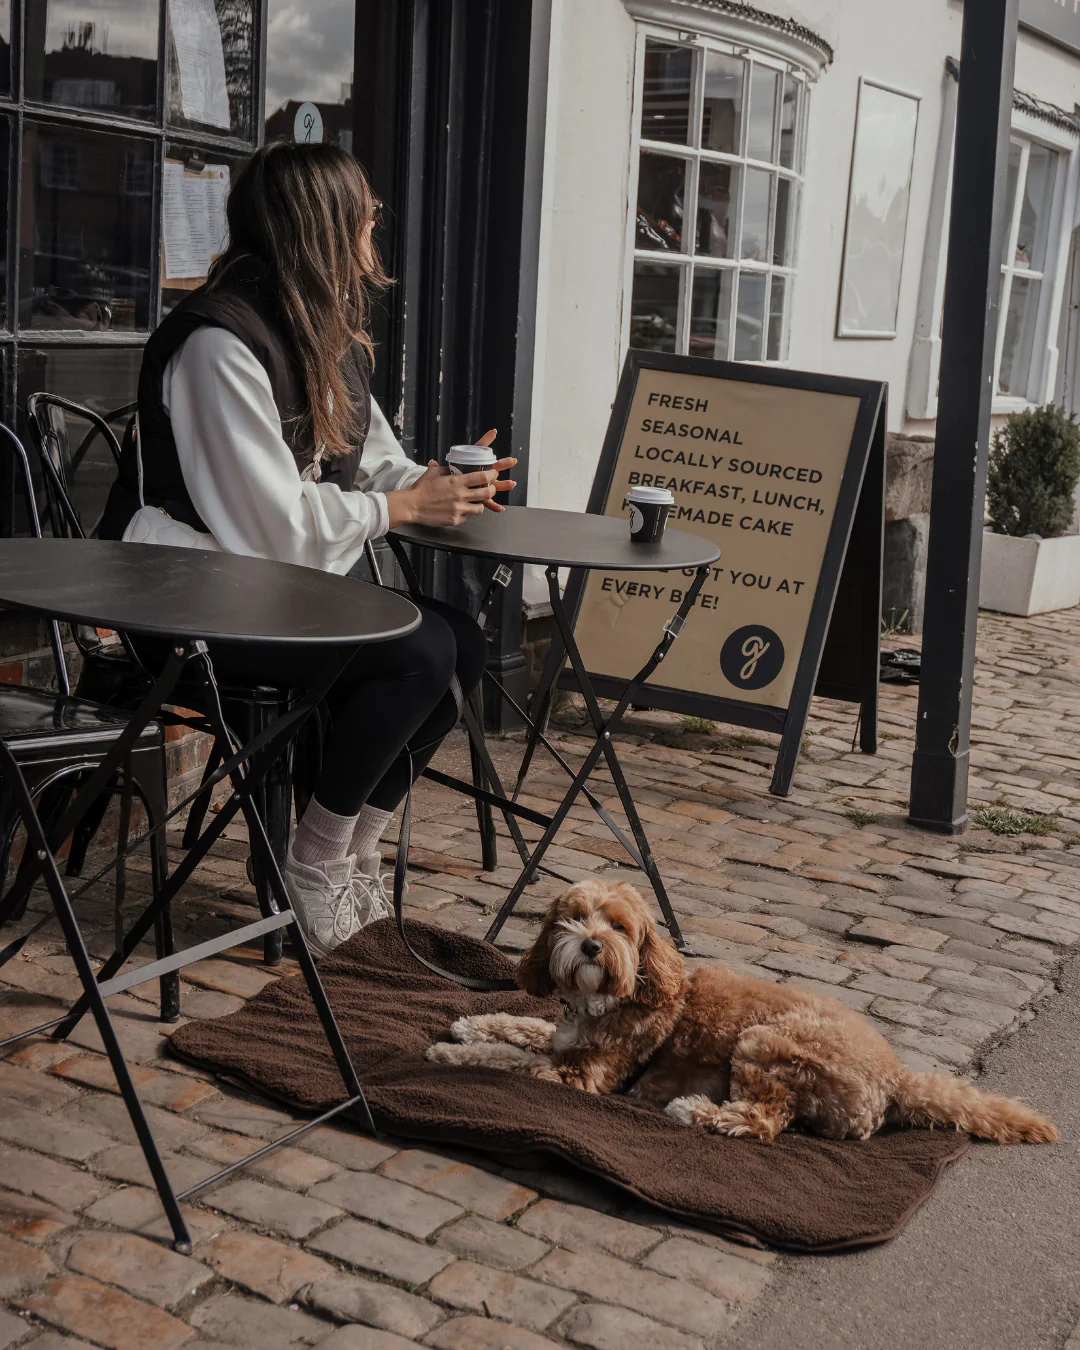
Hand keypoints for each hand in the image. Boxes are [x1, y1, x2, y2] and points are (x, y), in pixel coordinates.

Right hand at [385, 428, 516, 526]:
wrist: (411, 505)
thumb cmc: (421, 489)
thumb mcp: (433, 473)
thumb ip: (443, 468)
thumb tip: (448, 464)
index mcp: (457, 481)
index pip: (482, 477)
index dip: (492, 475)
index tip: (493, 474)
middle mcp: (460, 495)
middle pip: (487, 493)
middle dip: (491, 490)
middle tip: (490, 489)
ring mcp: (459, 509)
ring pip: (480, 508)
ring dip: (480, 504)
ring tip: (475, 501)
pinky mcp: (455, 520)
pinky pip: (467, 517)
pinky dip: (465, 514)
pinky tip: (460, 510)